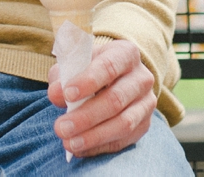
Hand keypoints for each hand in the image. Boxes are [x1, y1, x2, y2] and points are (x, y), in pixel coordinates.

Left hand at [47, 37, 156, 159]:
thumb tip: (56, 93)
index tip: (68, 94)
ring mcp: (146, 103)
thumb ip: (64, 76)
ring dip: (93, 136)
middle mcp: (141, 78)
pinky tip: (80, 149)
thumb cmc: (89, 68)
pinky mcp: (144, 125)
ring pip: (123, 123)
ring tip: (69, 143)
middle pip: (116, 99)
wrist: (114, 78)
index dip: (88, 81)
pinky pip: (124, 140)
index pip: (109, 66)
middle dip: (86, 116)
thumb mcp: (75, 64)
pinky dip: (100, 147)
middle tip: (61, 128)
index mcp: (125, 54)